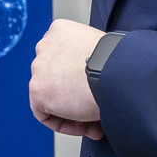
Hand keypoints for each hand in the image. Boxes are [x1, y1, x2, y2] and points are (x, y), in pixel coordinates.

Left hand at [29, 19, 105, 138]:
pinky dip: (63, 123)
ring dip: (71, 111)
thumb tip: (92, 81)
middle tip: (95, 109)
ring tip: (93, 121)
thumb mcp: (101, 49)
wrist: (116, 73)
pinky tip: (85, 126)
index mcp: (61, 30)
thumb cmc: (119, 62)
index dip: (79, 81)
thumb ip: (89, 59)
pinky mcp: (38, 89)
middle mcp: (46, 45)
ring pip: (49, 95)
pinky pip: (43, 113)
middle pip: (54, 77)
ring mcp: (39, 67)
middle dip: (75, 97)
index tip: (94, 92)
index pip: (62, 58)